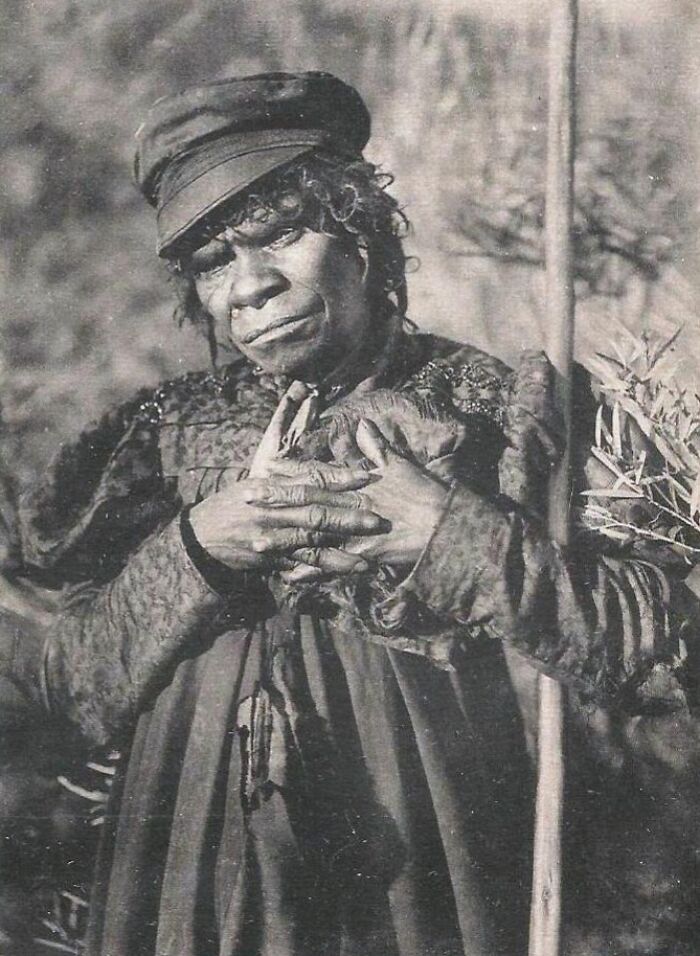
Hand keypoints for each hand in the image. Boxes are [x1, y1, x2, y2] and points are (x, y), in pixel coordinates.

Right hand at [188, 464, 386, 572]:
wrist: (200, 536)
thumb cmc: (232, 505)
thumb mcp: (256, 483)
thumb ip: (287, 478)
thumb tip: (320, 470)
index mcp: (271, 486)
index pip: (310, 479)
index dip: (339, 478)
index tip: (366, 477)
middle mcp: (273, 510)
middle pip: (316, 512)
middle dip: (348, 516)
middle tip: (377, 519)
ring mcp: (270, 536)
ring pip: (311, 542)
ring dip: (342, 551)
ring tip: (368, 556)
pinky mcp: (268, 558)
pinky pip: (300, 564)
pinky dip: (323, 569)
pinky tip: (346, 572)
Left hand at [267, 419, 448, 576]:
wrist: (446, 527)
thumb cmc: (426, 494)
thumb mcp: (400, 466)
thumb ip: (377, 448)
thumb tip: (362, 424)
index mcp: (357, 485)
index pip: (316, 476)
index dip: (289, 473)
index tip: (264, 468)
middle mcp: (351, 506)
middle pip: (305, 503)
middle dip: (274, 501)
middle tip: (244, 498)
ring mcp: (355, 533)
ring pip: (312, 535)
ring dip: (283, 540)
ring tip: (255, 543)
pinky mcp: (363, 556)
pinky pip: (331, 567)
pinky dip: (311, 573)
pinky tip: (289, 578)